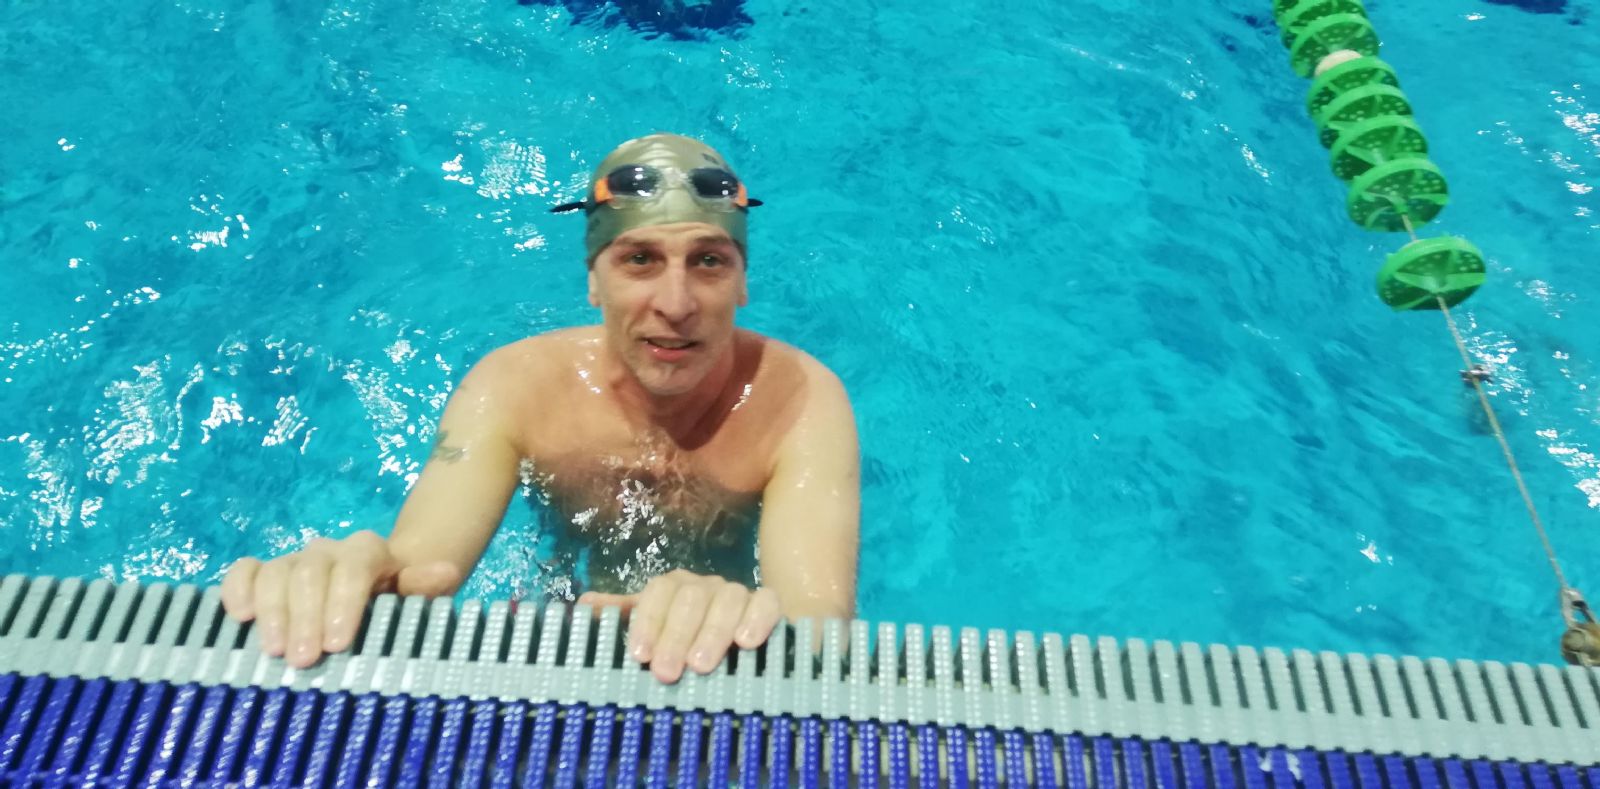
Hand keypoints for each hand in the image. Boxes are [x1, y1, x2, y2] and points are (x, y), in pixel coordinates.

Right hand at [220, 530, 461, 667]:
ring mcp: (296, 560)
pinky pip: (246, 570)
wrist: (381, 583)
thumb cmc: (398, 597)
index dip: (343, 603)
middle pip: (310, 572)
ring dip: (273, 612)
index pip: (354, 567)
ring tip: (273, 651)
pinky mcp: (267, 572)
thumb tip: (445, 571)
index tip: (336, 644)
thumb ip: (424, 585)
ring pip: (277, 572)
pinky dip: (239, 589)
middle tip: (303, 660)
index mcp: (369, 552)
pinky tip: (240, 617)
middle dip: (305, 617)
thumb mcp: (417, 595)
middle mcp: (329, 550)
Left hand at [579, 569, 781, 683]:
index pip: (658, 592)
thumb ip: (623, 616)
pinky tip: (746, 643)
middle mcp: (704, 586)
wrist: (740, 637)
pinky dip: (757, 619)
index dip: (648, 622)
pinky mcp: (768, 604)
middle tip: (666, 672)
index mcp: (674, 588)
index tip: (640, 656)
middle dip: (676, 635)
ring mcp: (737, 593)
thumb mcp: (653, 628)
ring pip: (726, 600)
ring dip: (711, 632)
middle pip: (690, 598)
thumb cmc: (686, 638)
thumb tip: (583, 605)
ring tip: (699, 666)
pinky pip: (766, 602)